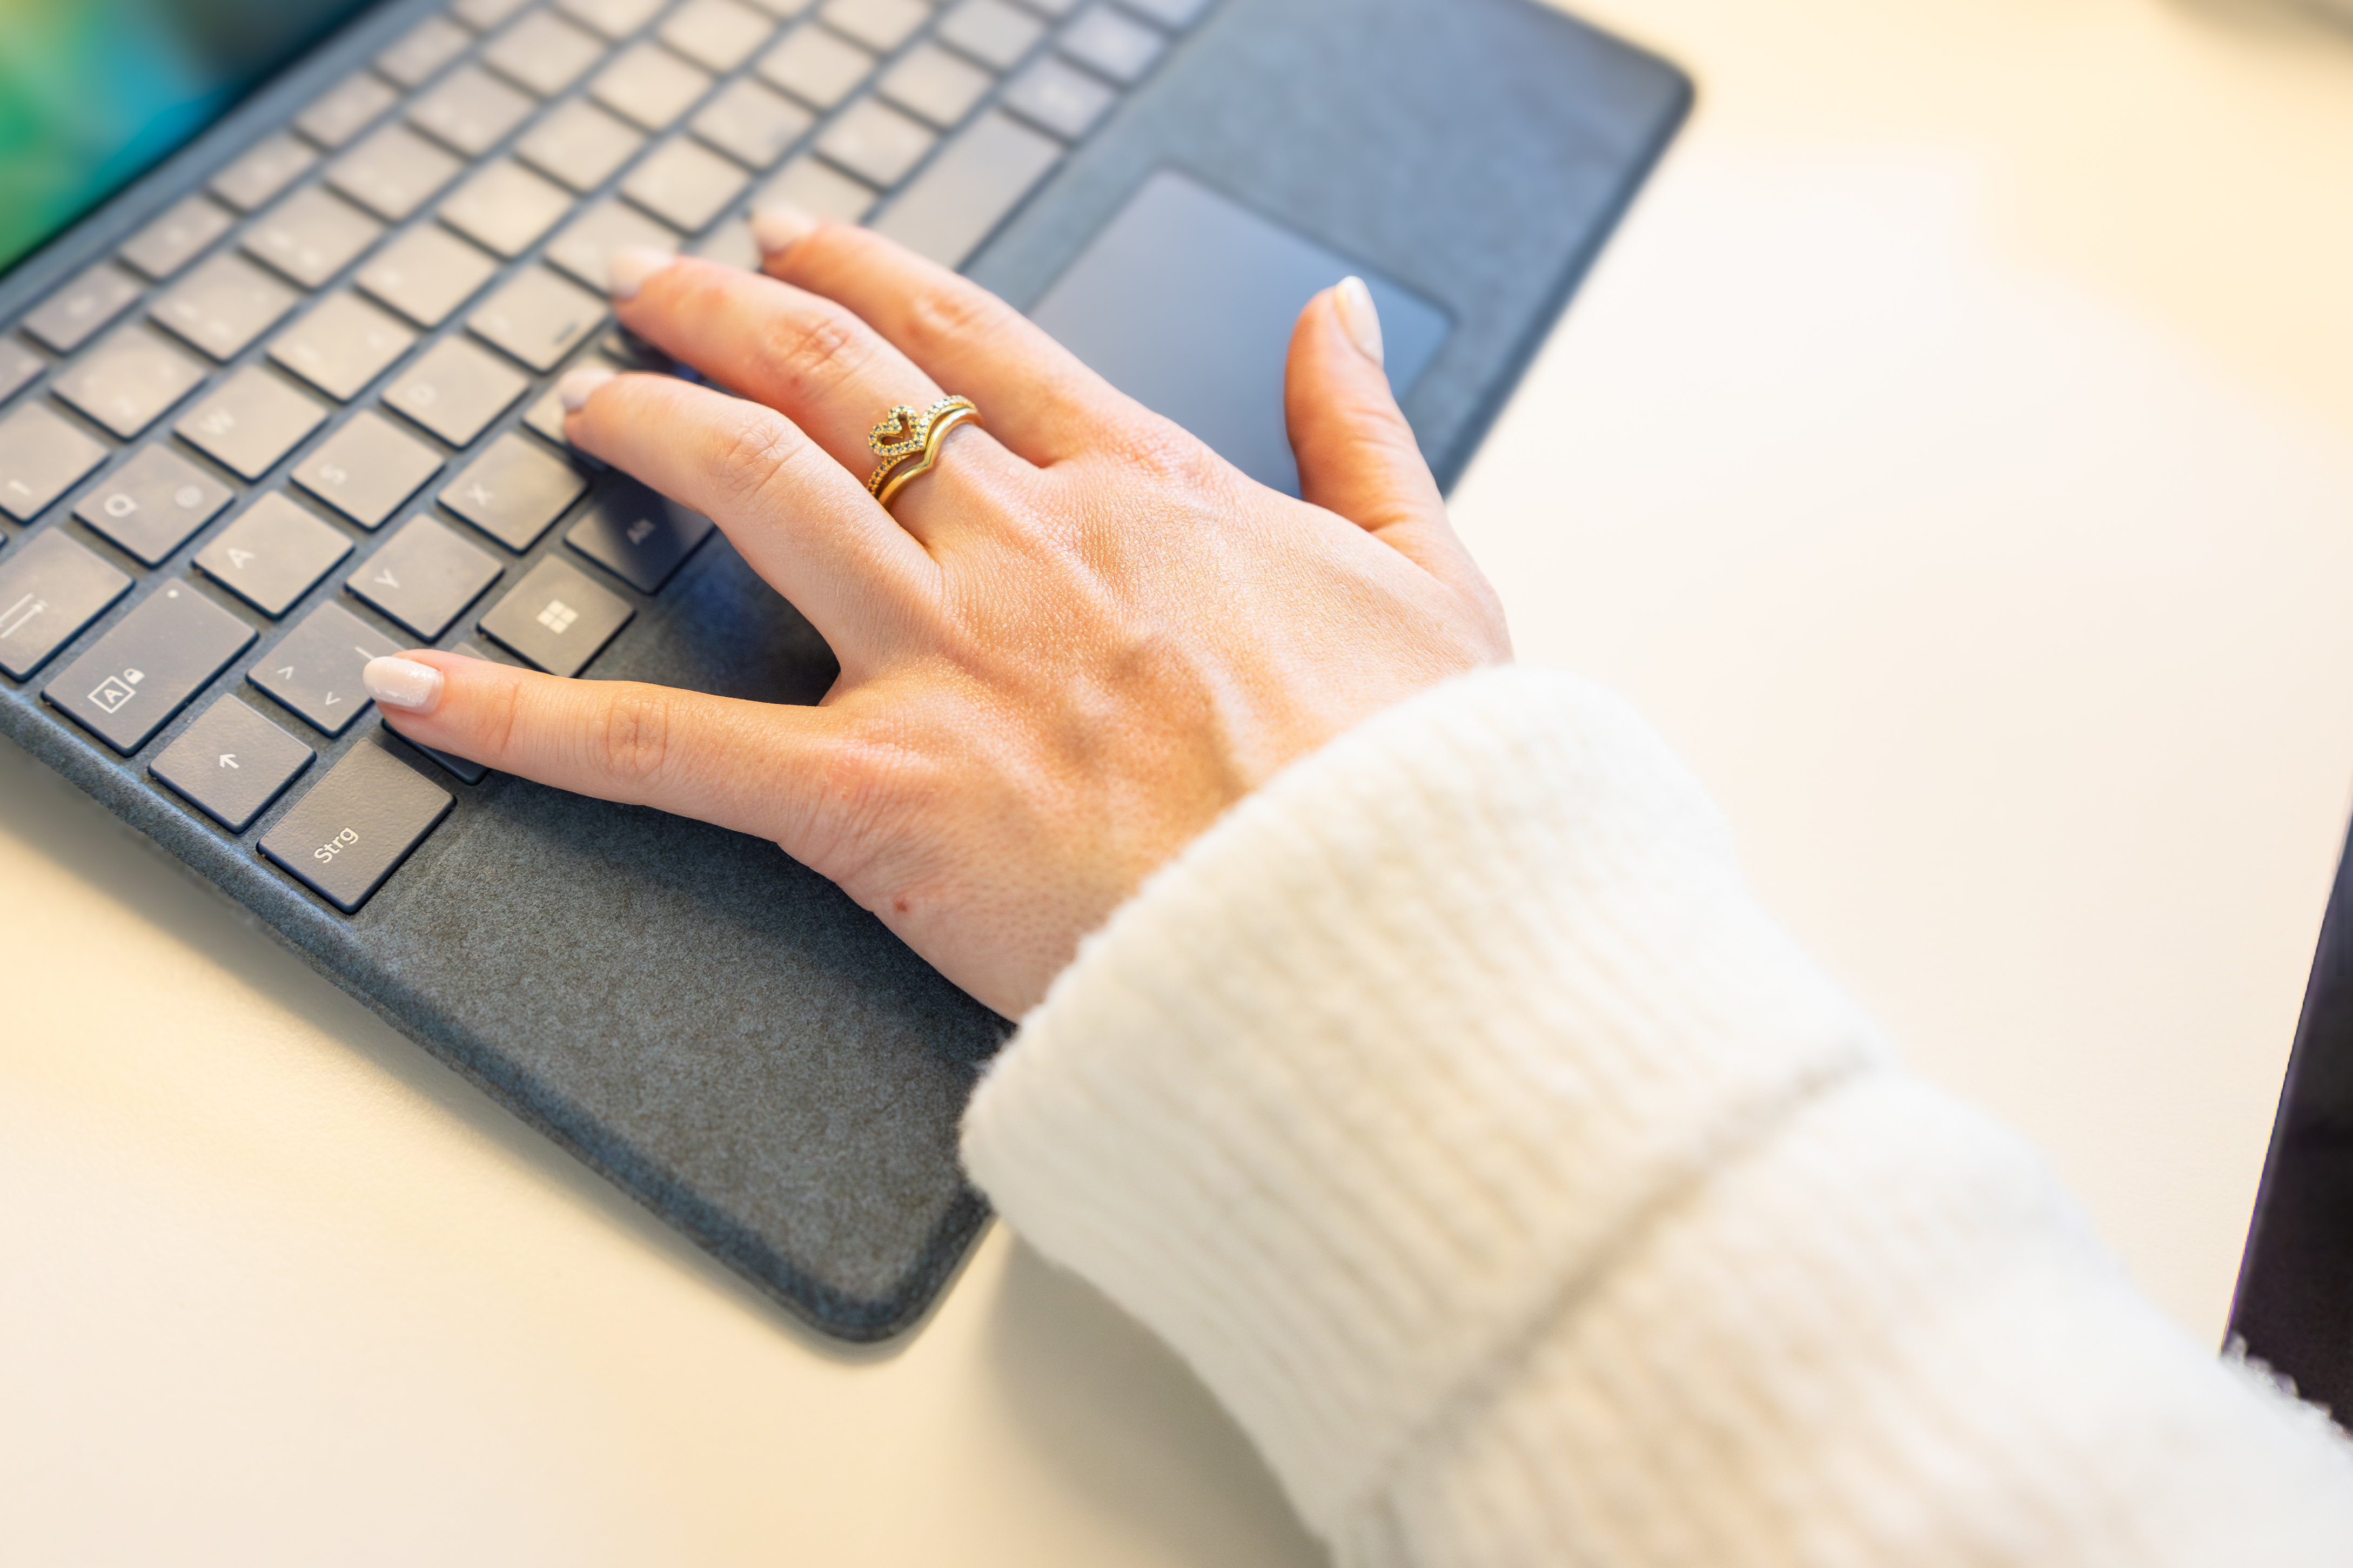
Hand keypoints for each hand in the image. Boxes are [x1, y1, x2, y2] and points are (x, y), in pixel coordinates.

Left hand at [365, 211, 1509, 1018]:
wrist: (1400, 932)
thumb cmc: (1420, 783)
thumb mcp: (1433, 575)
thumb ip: (1366, 430)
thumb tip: (1338, 312)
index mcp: (1150, 497)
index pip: (980, 346)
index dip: (875, 282)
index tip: (809, 252)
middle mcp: (1030, 549)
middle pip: (840, 385)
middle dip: (725, 314)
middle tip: (650, 289)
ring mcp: (951, 664)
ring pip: (753, 495)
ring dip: (647, 430)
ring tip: (579, 405)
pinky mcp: (886, 798)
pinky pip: (669, 750)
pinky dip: (529, 722)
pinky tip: (423, 691)